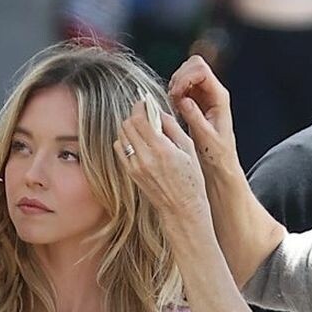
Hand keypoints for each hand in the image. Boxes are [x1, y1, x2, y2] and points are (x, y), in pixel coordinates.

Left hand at [116, 101, 209, 235]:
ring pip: (122, 136)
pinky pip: (120, 150)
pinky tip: (137, 142)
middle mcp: (145, 157)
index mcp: (161, 148)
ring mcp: (135, 167)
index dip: (140, 106)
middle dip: (135, 115)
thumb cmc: (191, 179)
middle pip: (127, 125)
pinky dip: (126, 142)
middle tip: (144, 114)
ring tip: (142, 128)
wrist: (181, 208)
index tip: (145, 102)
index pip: (140, 118)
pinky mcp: (131, 174)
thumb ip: (172, 127)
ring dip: (129, 128)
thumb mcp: (188, 149)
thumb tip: (158, 111)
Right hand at [167, 56, 240, 185]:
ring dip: (176, 84)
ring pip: (188, 73)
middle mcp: (214, 92)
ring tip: (174, 103)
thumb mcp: (205, 137)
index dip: (185, 77)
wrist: (221, 165)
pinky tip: (176, 106)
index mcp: (220, 97)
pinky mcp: (198, 101)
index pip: (201, 70)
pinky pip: (184, 86)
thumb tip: (183, 100)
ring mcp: (206, 95)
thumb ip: (194, 117)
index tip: (175, 94)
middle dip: (180, 77)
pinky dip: (176, 92)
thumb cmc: (217, 154)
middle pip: (194, 65)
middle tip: (173, 97)